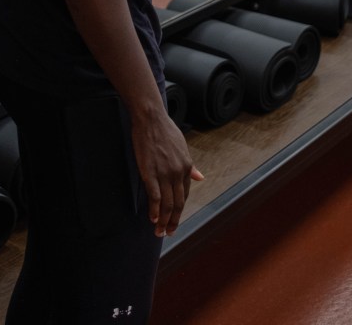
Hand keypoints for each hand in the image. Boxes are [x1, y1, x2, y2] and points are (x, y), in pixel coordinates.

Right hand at [131, 107, 203, 236]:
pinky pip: (155, 197)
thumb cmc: (165, 130)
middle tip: (169, 233)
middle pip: (178, 203)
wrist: (151, 118)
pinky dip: (155, 210)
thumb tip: (201, 177)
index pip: (185, 194)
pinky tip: (153, 219)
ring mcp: (164, 173)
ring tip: (159, 232)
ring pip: (168, 204)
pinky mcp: (150, 172)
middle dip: (174, 221)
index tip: (175, 219)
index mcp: (186, 166)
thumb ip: (190, 165)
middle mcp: (178, 172)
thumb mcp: (182, 147)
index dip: (180, 210)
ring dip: (164, 221)